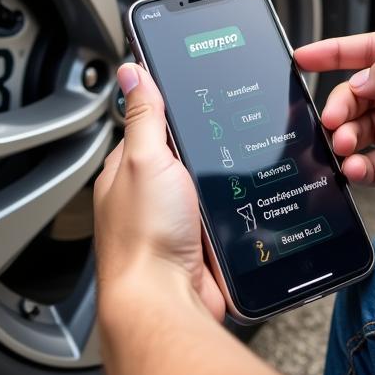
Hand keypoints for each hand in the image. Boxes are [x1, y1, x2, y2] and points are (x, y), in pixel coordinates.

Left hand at [93, 63, 224, 321]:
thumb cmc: (144, 238)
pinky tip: (247, 203)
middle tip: (229, 135)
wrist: (167, 302)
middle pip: (187, 156)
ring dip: (225, 183)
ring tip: (240, 170)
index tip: (200, 92)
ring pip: (211, 186)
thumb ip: (144, 116)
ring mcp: (177, 222)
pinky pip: (228, 216)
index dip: (175, 110)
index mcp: (127, 171)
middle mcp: (150, 197)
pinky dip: (238, 211)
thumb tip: (132, 72)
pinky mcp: (203, 246)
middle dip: (208, 150)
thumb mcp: (144, 159)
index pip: (152, 126)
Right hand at [295, 27, 374, 204]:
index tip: (301, 58)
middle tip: (332, 125)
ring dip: (351, 140)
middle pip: (364, 94)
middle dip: (343, 108)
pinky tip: (357, 170)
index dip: (333, 53)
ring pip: (370, 130)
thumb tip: (361, 76)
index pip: (370, 50)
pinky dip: (367, 166)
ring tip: (343, 150)